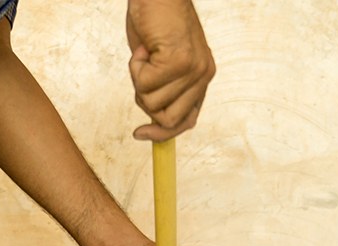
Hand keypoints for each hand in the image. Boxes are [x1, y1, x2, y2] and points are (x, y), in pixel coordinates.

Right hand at [126, 0, 215, 140]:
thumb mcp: (158, 60)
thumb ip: (161, 87)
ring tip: (145, 53)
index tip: (140, 134)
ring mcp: (193, 71)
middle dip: (145, 100)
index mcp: (201, 79)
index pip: (186, 121)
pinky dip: (135, 68)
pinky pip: (145, 85)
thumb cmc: (153, 19)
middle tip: (142, 71)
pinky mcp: (179, 62)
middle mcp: (202, 78)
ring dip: (138, 79)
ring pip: (152, 103)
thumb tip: (152, 117)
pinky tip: (143, 48)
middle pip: (167, 119)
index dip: (163, 133)